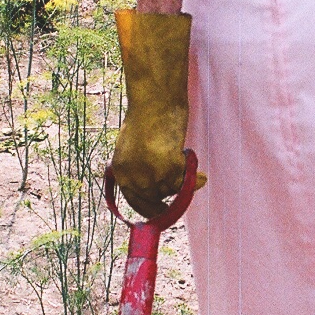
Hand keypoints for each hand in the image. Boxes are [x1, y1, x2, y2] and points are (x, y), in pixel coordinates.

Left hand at [105, 9, 191, 217]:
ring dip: (181, 177)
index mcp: (120, 171)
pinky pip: (186, 183)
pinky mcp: (169, 171)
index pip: (134, 202)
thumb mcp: (134, 148)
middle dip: (170, 200)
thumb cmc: (147, 117)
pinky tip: (194, 162)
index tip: (163, 213)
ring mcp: (151, 177)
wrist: (155, 101)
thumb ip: (140, 169)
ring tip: (181, 155)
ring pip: (172, 190)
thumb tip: (158, 191)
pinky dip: (193, 175)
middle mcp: (133, 178)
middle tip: (184, 196)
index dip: (150, 210)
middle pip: (155, 202)